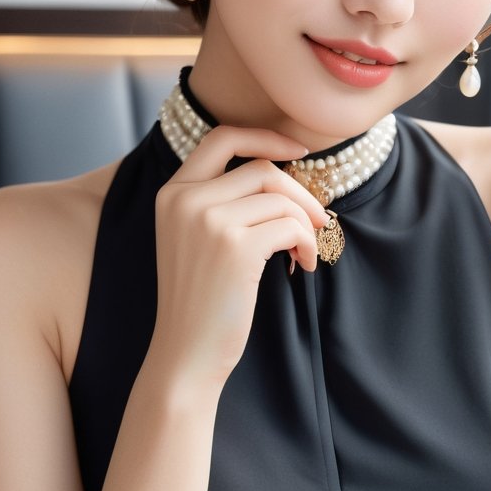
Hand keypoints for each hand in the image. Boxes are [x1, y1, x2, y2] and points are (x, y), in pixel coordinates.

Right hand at [150, 126, 330, 387]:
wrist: (185, 353)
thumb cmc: (200, 302)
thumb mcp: (194, 240)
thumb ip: (220, 202)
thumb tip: (283, 177)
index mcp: (173, 193)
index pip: (222, 137)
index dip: (265, 137)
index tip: (298, 150)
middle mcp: (185, 199)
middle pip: (262, 169)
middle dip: (299, 193)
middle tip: (318, 220)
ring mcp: (208, 221)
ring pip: (280, 199)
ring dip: (304, 225)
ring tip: (304, 253)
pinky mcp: (235, 246)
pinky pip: (290, 227)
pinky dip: (305, 244)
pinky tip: (302, 266)